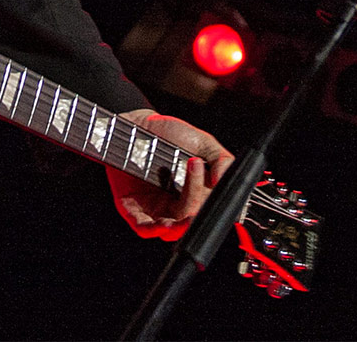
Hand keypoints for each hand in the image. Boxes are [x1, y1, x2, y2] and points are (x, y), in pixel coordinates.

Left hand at [108, 109, 234, 240]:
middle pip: (191, 218)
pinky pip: (143, 228)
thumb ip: (221, 159)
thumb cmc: (170, 134)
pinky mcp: (133, 209)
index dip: (214, 206)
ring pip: (170, 229)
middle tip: (196, 177)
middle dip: (195, 206)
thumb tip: (223, 179)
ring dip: (177, 227)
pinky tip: (161, 222)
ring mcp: (156, 209)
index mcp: (197, 192)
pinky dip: (151, 230)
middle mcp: (177, 204)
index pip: (210, 209)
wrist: (138, 126)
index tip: (213, 184)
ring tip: (184, 214)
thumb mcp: (203, 142)